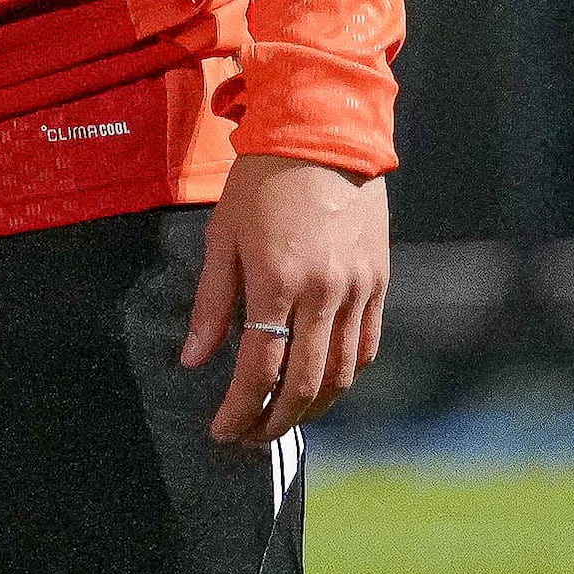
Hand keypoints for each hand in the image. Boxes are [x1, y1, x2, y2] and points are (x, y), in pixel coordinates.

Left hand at [182, 152, 385, 445]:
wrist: (324, 134)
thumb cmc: (261, 182)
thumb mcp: (222, 236)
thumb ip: (211, 303)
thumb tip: (193, 361)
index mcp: (279, 279)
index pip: (258, 366)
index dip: (239, 407)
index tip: (221, 431)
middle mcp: (325, 291)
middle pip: (303, 383)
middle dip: (274, 421)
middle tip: (248, 439)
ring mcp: (359, 289)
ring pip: (341, 374)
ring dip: (311, 409)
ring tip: (281, 421)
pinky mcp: (379, 283)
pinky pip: (366, 347)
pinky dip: (344, 376)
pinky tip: (319, 387)